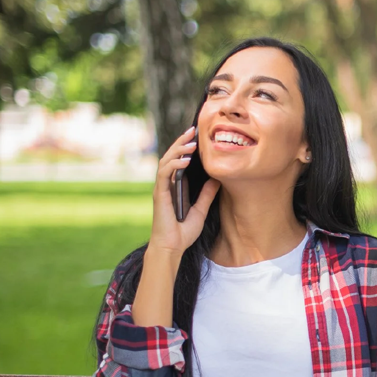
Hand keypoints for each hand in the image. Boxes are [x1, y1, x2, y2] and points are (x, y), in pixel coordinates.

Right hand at [149, 127, 219, 256]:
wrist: (172, 247)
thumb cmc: (183, 232)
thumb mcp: (201, 210)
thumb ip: (207, 194)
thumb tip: (217, 179)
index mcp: (175, 186)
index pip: (179, 161)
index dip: (186, 148)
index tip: (198, 136)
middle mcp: (166, 184)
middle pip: (172, 157)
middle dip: (182, 142)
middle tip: (193, 130)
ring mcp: (162, 188)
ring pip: (166, 161)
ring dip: (178, 150)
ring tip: (191, 142)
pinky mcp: (159, 194)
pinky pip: (165, 174)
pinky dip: (174, 165)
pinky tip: (185, 160)